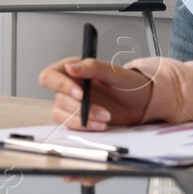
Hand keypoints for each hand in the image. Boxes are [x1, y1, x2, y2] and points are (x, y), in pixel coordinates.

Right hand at [38, 56, 154, 130]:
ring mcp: (71, 104)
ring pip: (62, 114)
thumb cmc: (129, 84)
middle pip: (58, 98)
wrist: (141, 103)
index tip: (81, 93)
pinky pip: (71, 125)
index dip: (61, 85)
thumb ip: (93, 67)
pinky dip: (85, 127)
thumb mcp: (114, 72)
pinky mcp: (76, 118)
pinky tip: (101, 125)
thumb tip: (70, 67)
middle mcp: (69, 86)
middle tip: (101, 111)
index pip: (51, 76)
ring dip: (83, 119)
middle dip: (80, 107)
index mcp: (74, 69)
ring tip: (105, 118)